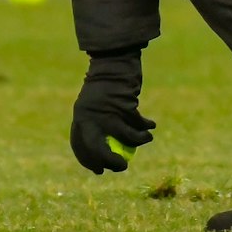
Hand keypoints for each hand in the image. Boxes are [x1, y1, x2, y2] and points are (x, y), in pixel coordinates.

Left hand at [69, 52, 154, 173]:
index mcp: (80, 115)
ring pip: (124, 137)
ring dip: (137, 141)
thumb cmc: (104, 85)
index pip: (80, 146)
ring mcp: (107, 111)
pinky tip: (151, 127)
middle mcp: (90, 116)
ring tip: (146, 139)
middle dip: (110, 161)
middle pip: (98, 149)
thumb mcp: (93, 104)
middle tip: (122, 167)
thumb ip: (94, 125)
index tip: (99, 170)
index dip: (89, 161)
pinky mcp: (123, 105)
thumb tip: (100, 161)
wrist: (113, 60)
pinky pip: (136, 123)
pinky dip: (145, 127)